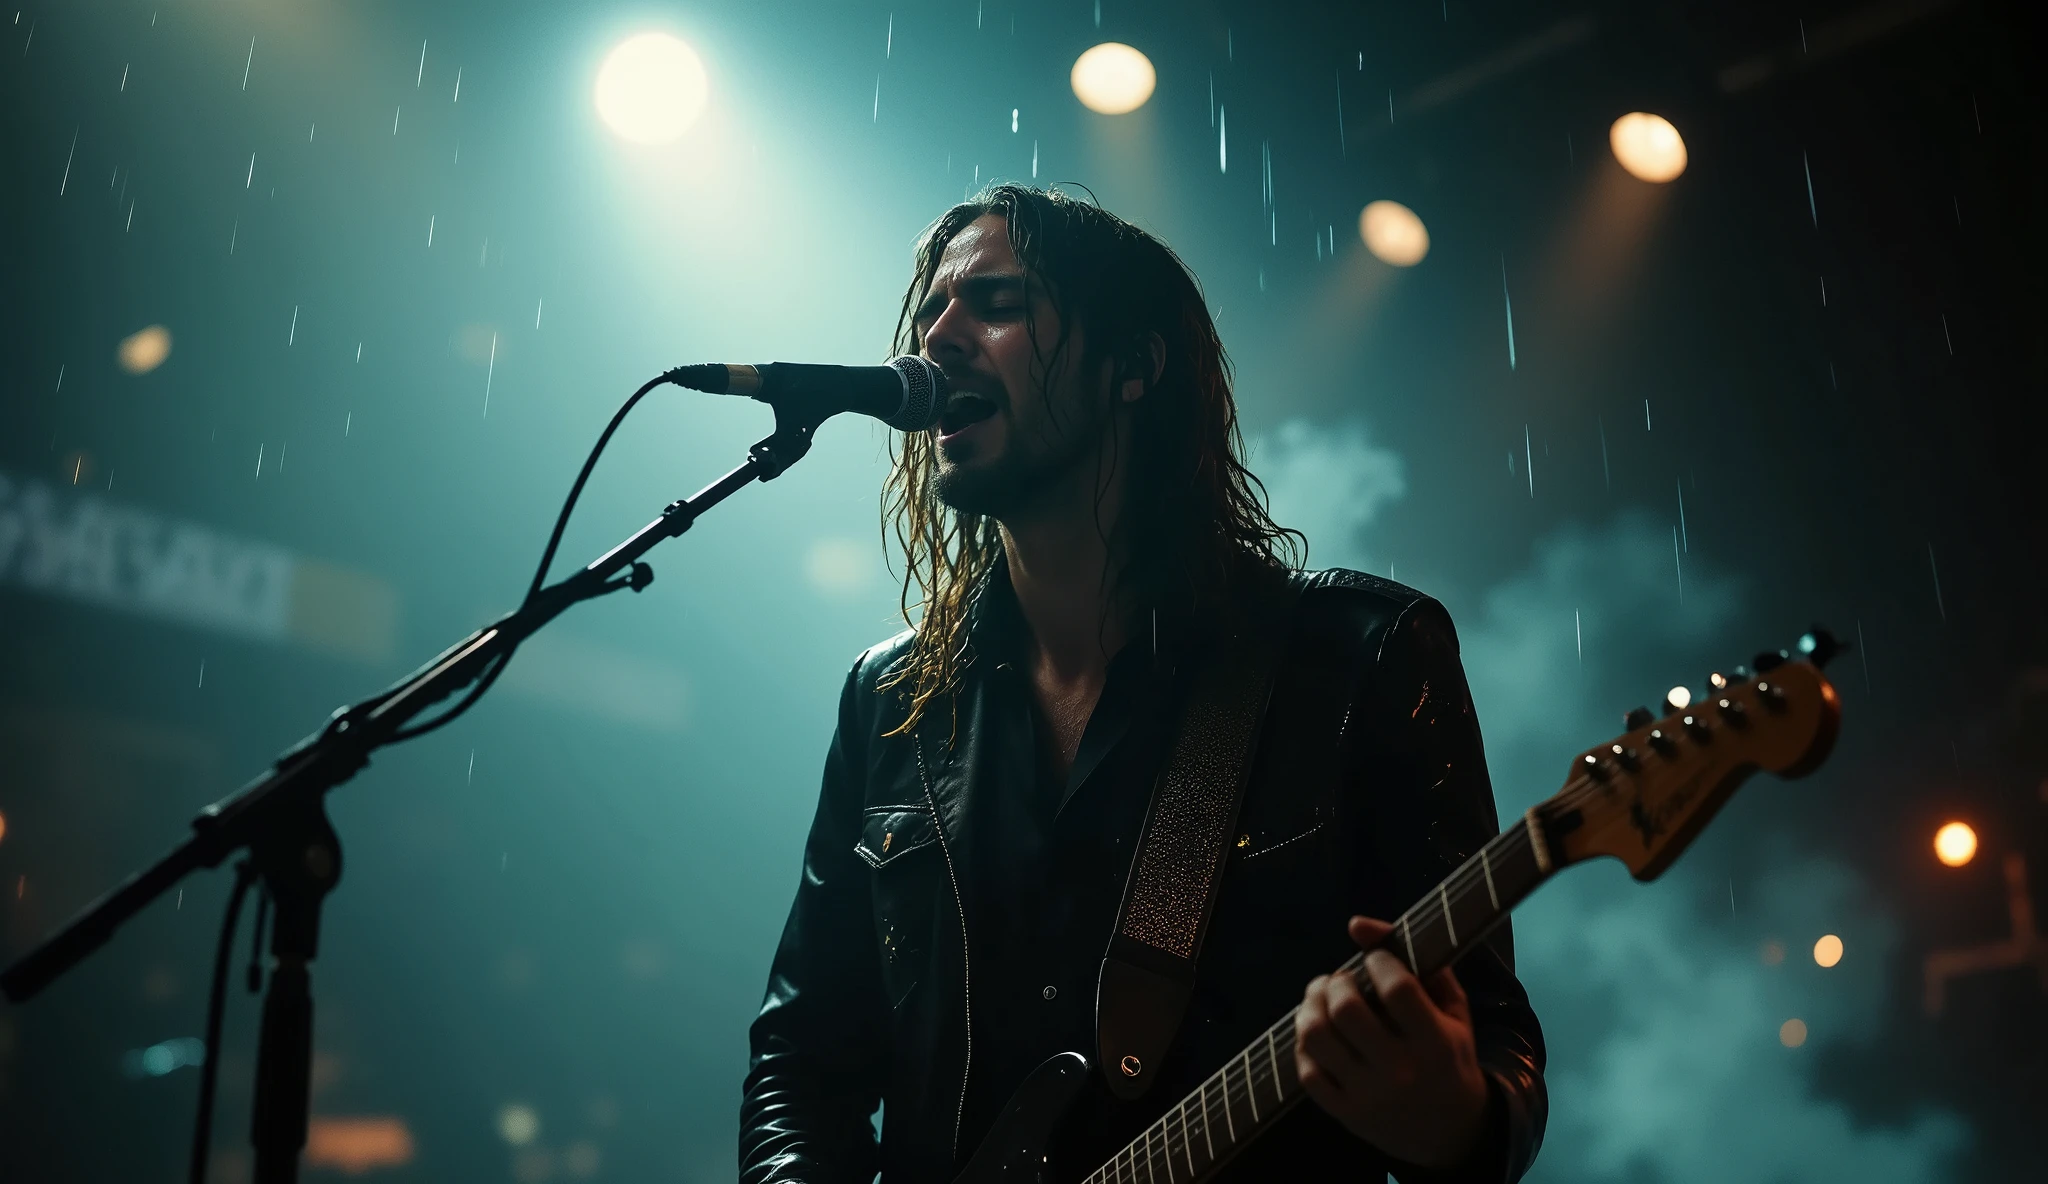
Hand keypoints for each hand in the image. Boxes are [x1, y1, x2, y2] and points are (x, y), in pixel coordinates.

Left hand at [1293, 916, 1491, 1170]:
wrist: (1451, 1133)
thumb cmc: (1450, 1055)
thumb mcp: (1451, 1007)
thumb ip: (1415, 958)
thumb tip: (1357, 924)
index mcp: (1436, 1042)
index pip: (1397, 988)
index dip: (1378, 960)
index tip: (1376, 959)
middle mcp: (1401, 1071)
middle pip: (1346, 1010)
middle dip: (1337, 982)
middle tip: (1342, 980)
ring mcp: (1368, 1095)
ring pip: (1316, 1037)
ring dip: (1310, 1006)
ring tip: (1321, 998)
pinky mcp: (1344, 1114)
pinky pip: (1306, 1070)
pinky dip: (1304, 1043)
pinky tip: (1319, 1033)